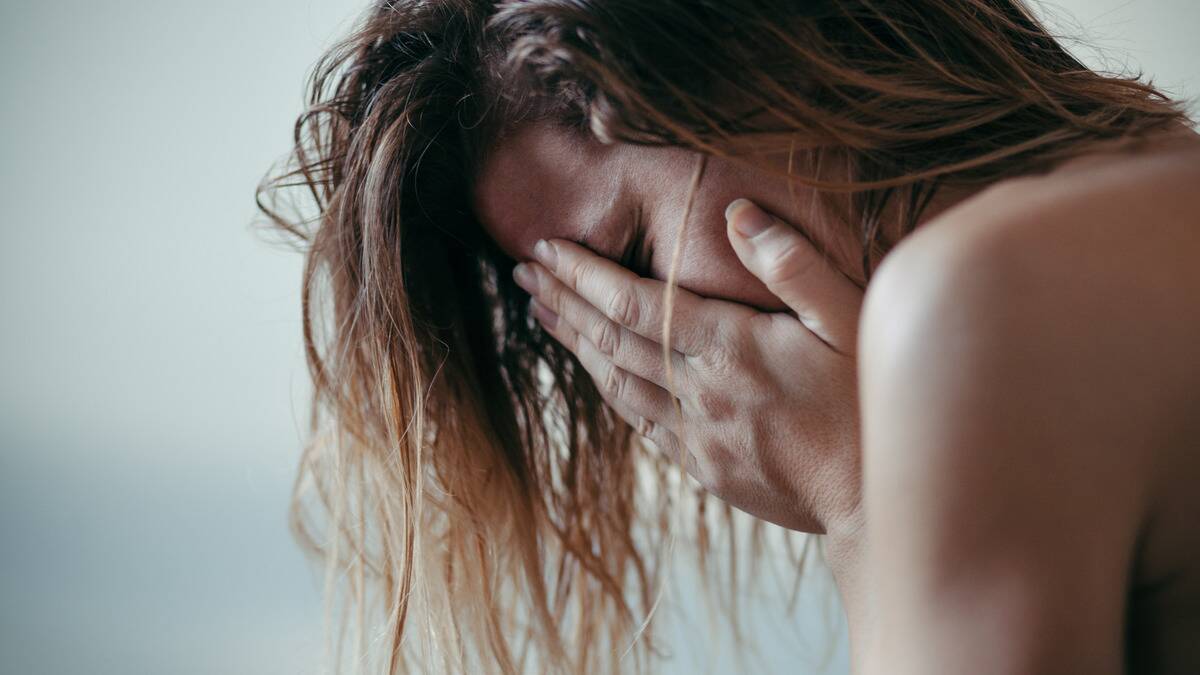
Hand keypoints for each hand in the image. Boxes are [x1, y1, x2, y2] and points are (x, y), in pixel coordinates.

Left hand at [512, 199, 862, 533]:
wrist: (872, 500)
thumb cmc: (870, 402)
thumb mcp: (852, 320)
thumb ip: (794, 264)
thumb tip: (737, 213)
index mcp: (731, 347)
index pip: (634, 302)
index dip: (583, 273)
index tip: (547, 248)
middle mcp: (700, 390)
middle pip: (611, 340)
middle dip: (563, 300)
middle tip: (524, 271)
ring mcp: (696, 434)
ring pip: (615, 383)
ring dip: (574, 344)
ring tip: (542, 312)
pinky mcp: (701, 466)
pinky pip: (639, 421)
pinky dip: (609, 389)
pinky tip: (595, 371)